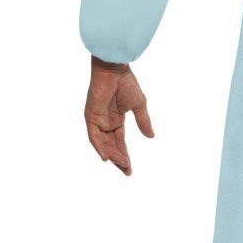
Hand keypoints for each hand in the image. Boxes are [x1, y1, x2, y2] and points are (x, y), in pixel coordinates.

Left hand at [84, 56, 154, 174]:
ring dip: (112, 155)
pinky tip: (106, 157)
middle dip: (118, 159)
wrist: (115, 71)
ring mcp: (98, 120)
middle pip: (111, 146)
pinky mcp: (91, 116)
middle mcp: (106, 122)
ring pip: (103, 144)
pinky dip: (99, 147)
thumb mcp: (139, 106)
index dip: (124, 155)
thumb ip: (143, 122)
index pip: (120, 142)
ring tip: (122, 164)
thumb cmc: (126, 84)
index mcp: (116, 120)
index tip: (130, 169)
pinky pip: (94, 136)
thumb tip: (151, 137)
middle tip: (127, 171)